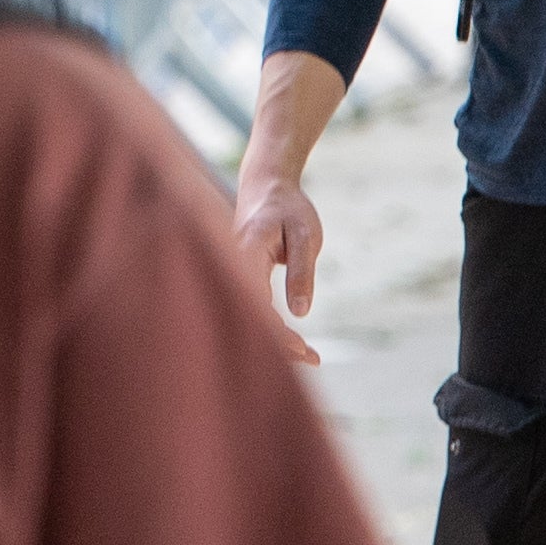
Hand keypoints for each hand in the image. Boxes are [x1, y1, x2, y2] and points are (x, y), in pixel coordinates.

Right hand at [229, 161, 325, 367]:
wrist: (265, 185)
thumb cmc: (287, 207)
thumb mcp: (304, 234)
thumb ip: (301, 271)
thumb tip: (300, 313)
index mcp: (245, 254)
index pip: (257, 304)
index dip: (277, 332)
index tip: (304, 350)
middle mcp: (231, 267)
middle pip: (247, 316)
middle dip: (276, 345)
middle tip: (313, 359)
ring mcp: (232, 274)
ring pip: (247, 314)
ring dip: (274, 339)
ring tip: (310, 357)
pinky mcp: (239, 279)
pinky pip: (251, 307)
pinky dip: (270, 327)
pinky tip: (294, 342)